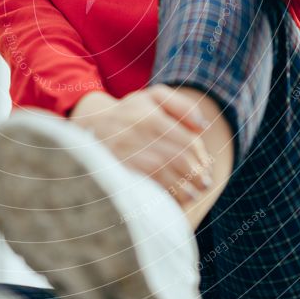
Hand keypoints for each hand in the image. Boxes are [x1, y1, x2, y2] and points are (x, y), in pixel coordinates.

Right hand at [70, 85, 213, 206]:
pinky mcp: (116, 168)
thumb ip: (183, 106)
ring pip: (161, 173)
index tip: (206, 168)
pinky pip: (143, 185)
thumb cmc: (132, 111)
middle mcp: (138, 133)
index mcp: (151, 116)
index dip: (201, 158)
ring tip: (192, 196)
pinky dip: (160, 195)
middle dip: (195, 175)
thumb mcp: (155, 97)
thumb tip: (203, 128)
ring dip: (181, 188)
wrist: (92, 122)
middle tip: (204, 186)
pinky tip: (171, 201)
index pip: (187, 141)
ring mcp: (125, 152)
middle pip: (177, 159)